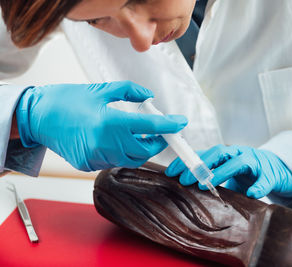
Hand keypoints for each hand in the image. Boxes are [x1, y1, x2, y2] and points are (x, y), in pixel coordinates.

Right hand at [16, 81, 187, 170]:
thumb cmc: (67, 100)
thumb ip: (129, 91)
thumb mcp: (100, 90)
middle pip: (144, 151)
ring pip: (130, 159)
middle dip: (156, 142)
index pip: (150, 127)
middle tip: (160, 131)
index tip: (181, 123)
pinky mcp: (89, 165)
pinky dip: (122, 152)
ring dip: (140, 148)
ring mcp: (96, 157)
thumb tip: (149, 97)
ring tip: (139, 133)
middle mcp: (105, 144)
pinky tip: (116, 140)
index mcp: (110, 122)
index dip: (169, 126)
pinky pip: (114, 161)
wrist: (37, 117)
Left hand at [165, 145, 291, 198]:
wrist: (279, 171)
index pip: (204, 154)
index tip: (171, 172)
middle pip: (219, 153)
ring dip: (223, 172)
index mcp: (226, 154)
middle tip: (185, 179)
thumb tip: (187, 190)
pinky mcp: (271, 175)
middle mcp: (239, 154)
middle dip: (201, 165)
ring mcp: (256, 162)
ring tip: (209, 184)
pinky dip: (259, 186)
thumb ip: (213, 179)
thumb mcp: (228, 175)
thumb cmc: (248, 174)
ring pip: (239, 162)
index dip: (187, 161)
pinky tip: (252, 194)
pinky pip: (264, 179)